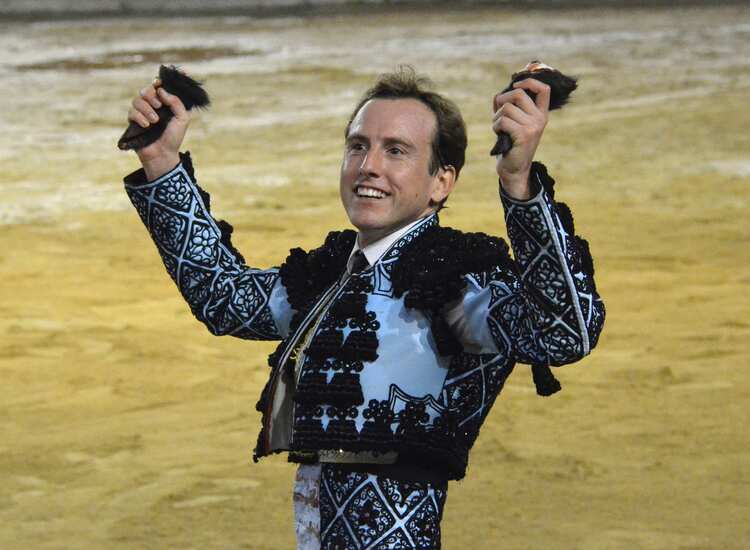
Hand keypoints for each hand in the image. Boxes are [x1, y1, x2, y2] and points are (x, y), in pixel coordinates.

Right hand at [127, 77, 189, 178]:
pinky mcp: (134, 121)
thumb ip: (177, 103)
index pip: (160, 86)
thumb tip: (162, 90)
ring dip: (147, 109)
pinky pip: (132, 112)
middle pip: (146, 90)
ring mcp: (142, 113)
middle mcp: (153, 106)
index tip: (160, 81)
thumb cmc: (174, 137)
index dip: (159, 80)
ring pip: (137, 99)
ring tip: (155, 121)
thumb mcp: (182, 119)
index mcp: (166, 103)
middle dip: (151, 95)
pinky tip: (147, 125)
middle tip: (159, 106)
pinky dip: (140, 117)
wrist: (163, 154)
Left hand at [492, 78, 549, 198]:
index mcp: (541, 113)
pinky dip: (496, 126)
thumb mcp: (513, 120)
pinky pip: (503, 120)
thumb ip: (511, 103)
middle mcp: (540, 118)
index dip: (529, 80)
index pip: (544, 88)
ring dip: (496, 117)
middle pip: (518, 93)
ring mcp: (533, 127)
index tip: (516, 83)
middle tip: (499, 114)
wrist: (513, 168)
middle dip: (501, 101)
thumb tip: (508, 84)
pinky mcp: (523, 135)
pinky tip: (499, 134)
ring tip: (499, 128)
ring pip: (507, 108)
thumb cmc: (510, 142)